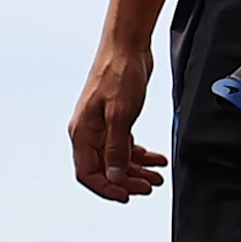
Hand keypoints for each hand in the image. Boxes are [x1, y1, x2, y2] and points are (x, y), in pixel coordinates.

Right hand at [69, 40, 164, 201]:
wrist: (128, 45)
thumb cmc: (119, 73)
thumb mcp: (120, 114)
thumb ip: (116, 148)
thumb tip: (113, 176)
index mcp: (82, 132)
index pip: (88, 173)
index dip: (107, 188)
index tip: (127, 196)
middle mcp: (89, 131)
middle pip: (105, 169)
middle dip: (127, 181)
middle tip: (149, 187)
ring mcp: (103, 126)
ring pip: (118, 159)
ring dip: (138, 171)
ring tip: (158, 177)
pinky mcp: (116, 119)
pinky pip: (126, 146)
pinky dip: (142, 155)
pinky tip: (157, 160)